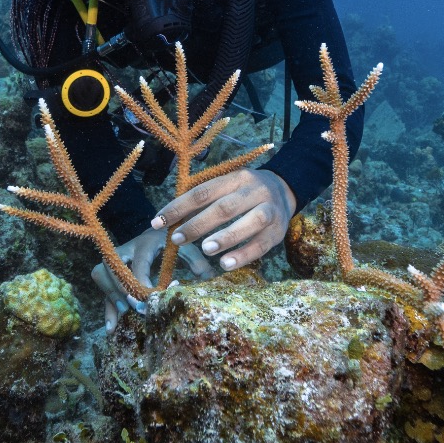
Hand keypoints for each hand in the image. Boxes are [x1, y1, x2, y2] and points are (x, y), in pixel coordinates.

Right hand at [92, 226, 216, 313]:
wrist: (159, 226)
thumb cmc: (173, 240)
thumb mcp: (186, 247)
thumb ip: (196, 261)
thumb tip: (209, 279)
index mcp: (146, 243)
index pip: (138, 263)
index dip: (141, 281)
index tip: (150, 297)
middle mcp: (127, 248)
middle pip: (112, 266)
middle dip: (121, 289)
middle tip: (136, 307)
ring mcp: (116, 258)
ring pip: (101, 273)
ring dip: (110, 295)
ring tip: (123, 314)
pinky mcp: (112, 269)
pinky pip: (103, 286)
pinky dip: (107, 307)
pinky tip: (111, 328)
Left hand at [153, 168, 296, 273]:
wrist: (285, 191)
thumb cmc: (244, 193)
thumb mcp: (226, 187)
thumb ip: (202, 200)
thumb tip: (168, 220)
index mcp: (235, 178)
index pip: (202, 192)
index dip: (178, 207)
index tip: (157, 222)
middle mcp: (254, 191)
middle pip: (225, 207)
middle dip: (199, 224)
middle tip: (178, 239)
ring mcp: (270, 210)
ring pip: (250, 221)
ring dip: (226, 237)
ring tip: (206, 249)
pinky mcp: (278, 231)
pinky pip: (262, 244)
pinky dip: (244, 254)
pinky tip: (226, 264)